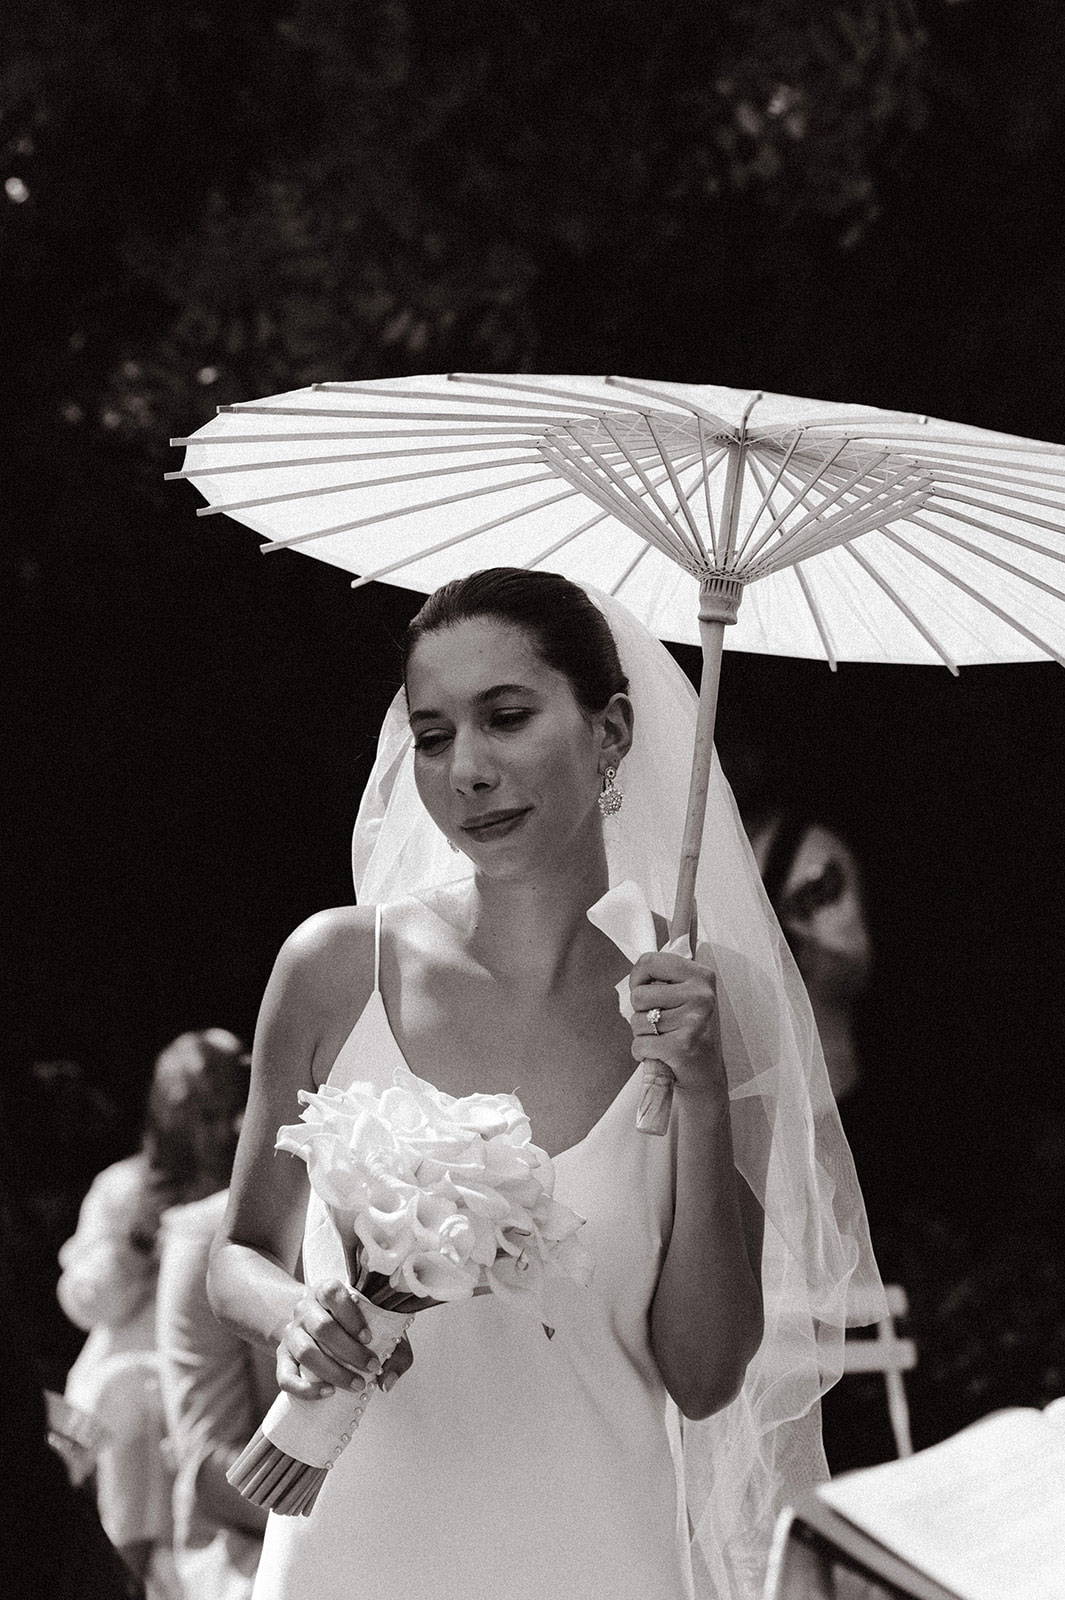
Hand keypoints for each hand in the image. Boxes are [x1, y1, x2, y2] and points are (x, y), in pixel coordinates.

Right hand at [275, 1279, 412, 1399]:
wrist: (315, 1330)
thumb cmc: (353, 1328)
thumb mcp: (378, 1329)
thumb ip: (394, 1352)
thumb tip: (387, 1381)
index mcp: (326, 1292)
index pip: (332, 1293)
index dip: (351, 1316)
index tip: (369, 1338)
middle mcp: (305, 1309)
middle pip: (322, 1327)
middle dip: (350, 1351)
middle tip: (371, 1368)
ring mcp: (291, 1333)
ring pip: (305, 1351)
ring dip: (333, 1371)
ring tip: (356, 1385)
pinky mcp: (282, 1358)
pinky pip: (285, 1376)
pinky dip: (305, 1388)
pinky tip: (327, 1393)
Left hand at [628, 949, 726, 1107]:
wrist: (706, 1077)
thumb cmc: (688, 1030)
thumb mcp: (685, 993)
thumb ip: (671, 967)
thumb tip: (689, 904)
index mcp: (701, 974)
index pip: (649, 960)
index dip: (638, 978)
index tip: (645, 990)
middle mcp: (702, 993)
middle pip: (638, 994)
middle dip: (638, 1012)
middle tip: (657, 1021)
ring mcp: (694, 1020)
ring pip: (636, 1021)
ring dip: (641, 1034)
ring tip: (663, 1038)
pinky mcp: (682, 1046)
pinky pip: (639, 1044)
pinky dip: (642, 1053)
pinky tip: (662, 1055)